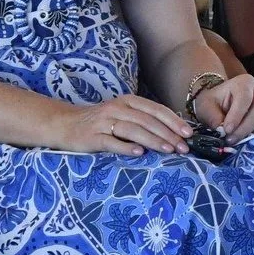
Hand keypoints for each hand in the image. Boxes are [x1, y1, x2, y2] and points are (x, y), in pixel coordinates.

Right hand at [53, 96, 194, 156]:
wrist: (65, 124)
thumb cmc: (100, 122)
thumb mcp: (122, 114)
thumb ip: (143, 120)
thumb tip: (174, 133)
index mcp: (127, 101)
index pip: (155, 109)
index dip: (173, 121)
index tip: (189, 134)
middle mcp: (116, 108)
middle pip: (147, 120)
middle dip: (168, 134)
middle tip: (184, 147)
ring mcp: (103, 122)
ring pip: (132, 129)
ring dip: (152, 140)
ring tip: (168, 150)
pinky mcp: (92, 137)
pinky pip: (111, 142)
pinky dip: (126, 147)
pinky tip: (139, 153)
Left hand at [193, 74, 253, 142]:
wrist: (222, 103)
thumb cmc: (214, 101)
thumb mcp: (207, 106)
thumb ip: (213, 117)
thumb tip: (222, 131)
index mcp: (245, 83)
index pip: (244, 98)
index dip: (237, 115)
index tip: (227, 130)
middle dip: (245, 128)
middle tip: (231, 140)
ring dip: (250, 134)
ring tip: (234, 140)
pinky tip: (242, 140)